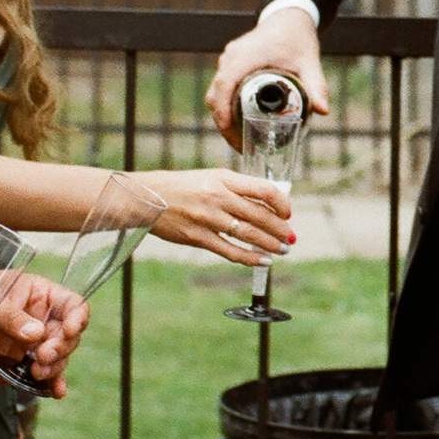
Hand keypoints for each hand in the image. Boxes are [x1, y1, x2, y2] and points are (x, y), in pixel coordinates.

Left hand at [0, 273, 87, 397]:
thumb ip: (9, 317)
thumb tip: (36, 333)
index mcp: (40, 295)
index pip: (72, 304)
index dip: (77, 317)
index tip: (69, 331)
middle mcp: (43, 319)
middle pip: (69, 335)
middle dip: (61, 347)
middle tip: (41, 357)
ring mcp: (34, 344)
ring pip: (60, 357)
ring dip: (54, 367)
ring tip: (36, 372)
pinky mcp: (23, 364)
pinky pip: (45, 376)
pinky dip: (52, 384)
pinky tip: (56, 392)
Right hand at [145, 169, 295, 265]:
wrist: (147, 197)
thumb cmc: (182, 187)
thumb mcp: (211, 178)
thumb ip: (236, 189)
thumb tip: (265, 204)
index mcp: (223, 179)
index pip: (263, 189)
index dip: (281, 203)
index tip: (287, 213)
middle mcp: (218, 197)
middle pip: (259, 215)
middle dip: (280, 229)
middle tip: (291, 238)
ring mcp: (208, 218)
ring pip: (248, 234)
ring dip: (270, 244)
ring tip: (283, 250)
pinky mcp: (198, 237)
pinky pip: (230, 250)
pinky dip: (249, 257)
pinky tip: (262, 261)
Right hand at [207, 8, 328, 147]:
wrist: (289, 17)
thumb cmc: (298, 38)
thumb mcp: (309, 62)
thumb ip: (316, 86)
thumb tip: (323, 111)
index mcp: (246, 56)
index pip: (224, 85)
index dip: (223, 111)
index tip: (231, 132)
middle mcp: (232, 56)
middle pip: (215, 93)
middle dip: (223, 122)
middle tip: (240, 145)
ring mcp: (228, 58)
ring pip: (215, 91)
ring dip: (222, 115)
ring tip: (240, 138)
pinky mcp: (230, 61)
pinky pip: (221, 85)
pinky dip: (225, 104)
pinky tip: (239, 120)